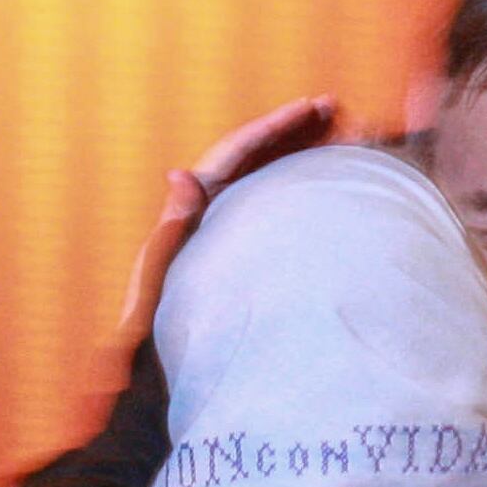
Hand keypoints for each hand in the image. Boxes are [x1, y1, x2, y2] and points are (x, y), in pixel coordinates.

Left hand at [113, 95, 339, 341]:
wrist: (148, 379)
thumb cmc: (152, 336)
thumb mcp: (158, 282)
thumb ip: (170, 231)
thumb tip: (181, 173)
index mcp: (187, 214)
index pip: (235, 155)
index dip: (274, 128)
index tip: (313, 108)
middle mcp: (201, 217)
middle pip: (251, 158)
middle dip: (290, 130)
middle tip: (334, 108)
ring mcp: (218, 235)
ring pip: (262, 181)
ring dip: (295, 155)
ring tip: (338, 137)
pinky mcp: (232, 257)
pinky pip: (268, 210)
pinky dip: (294, 190)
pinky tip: (323, 190)